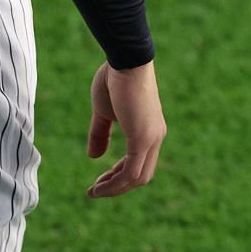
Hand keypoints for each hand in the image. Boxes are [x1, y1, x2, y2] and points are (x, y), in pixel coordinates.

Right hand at [86, 60, 166, 197]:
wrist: (124, 60)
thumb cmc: (114, 80)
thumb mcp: (104, 112)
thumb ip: (101, 134)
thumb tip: (95, 157)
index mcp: (149, 130)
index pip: (140, 163)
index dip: (120, 176)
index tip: (100, 181)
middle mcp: (155, 136)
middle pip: (141, 175)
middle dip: (118, 186)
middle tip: (96, 190)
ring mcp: (151, 138)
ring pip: (137, 177)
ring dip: (115, 189)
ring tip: (95, 192)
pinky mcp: (143, 138)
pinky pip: (131, 172)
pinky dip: (116, 184)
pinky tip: (100, 187)